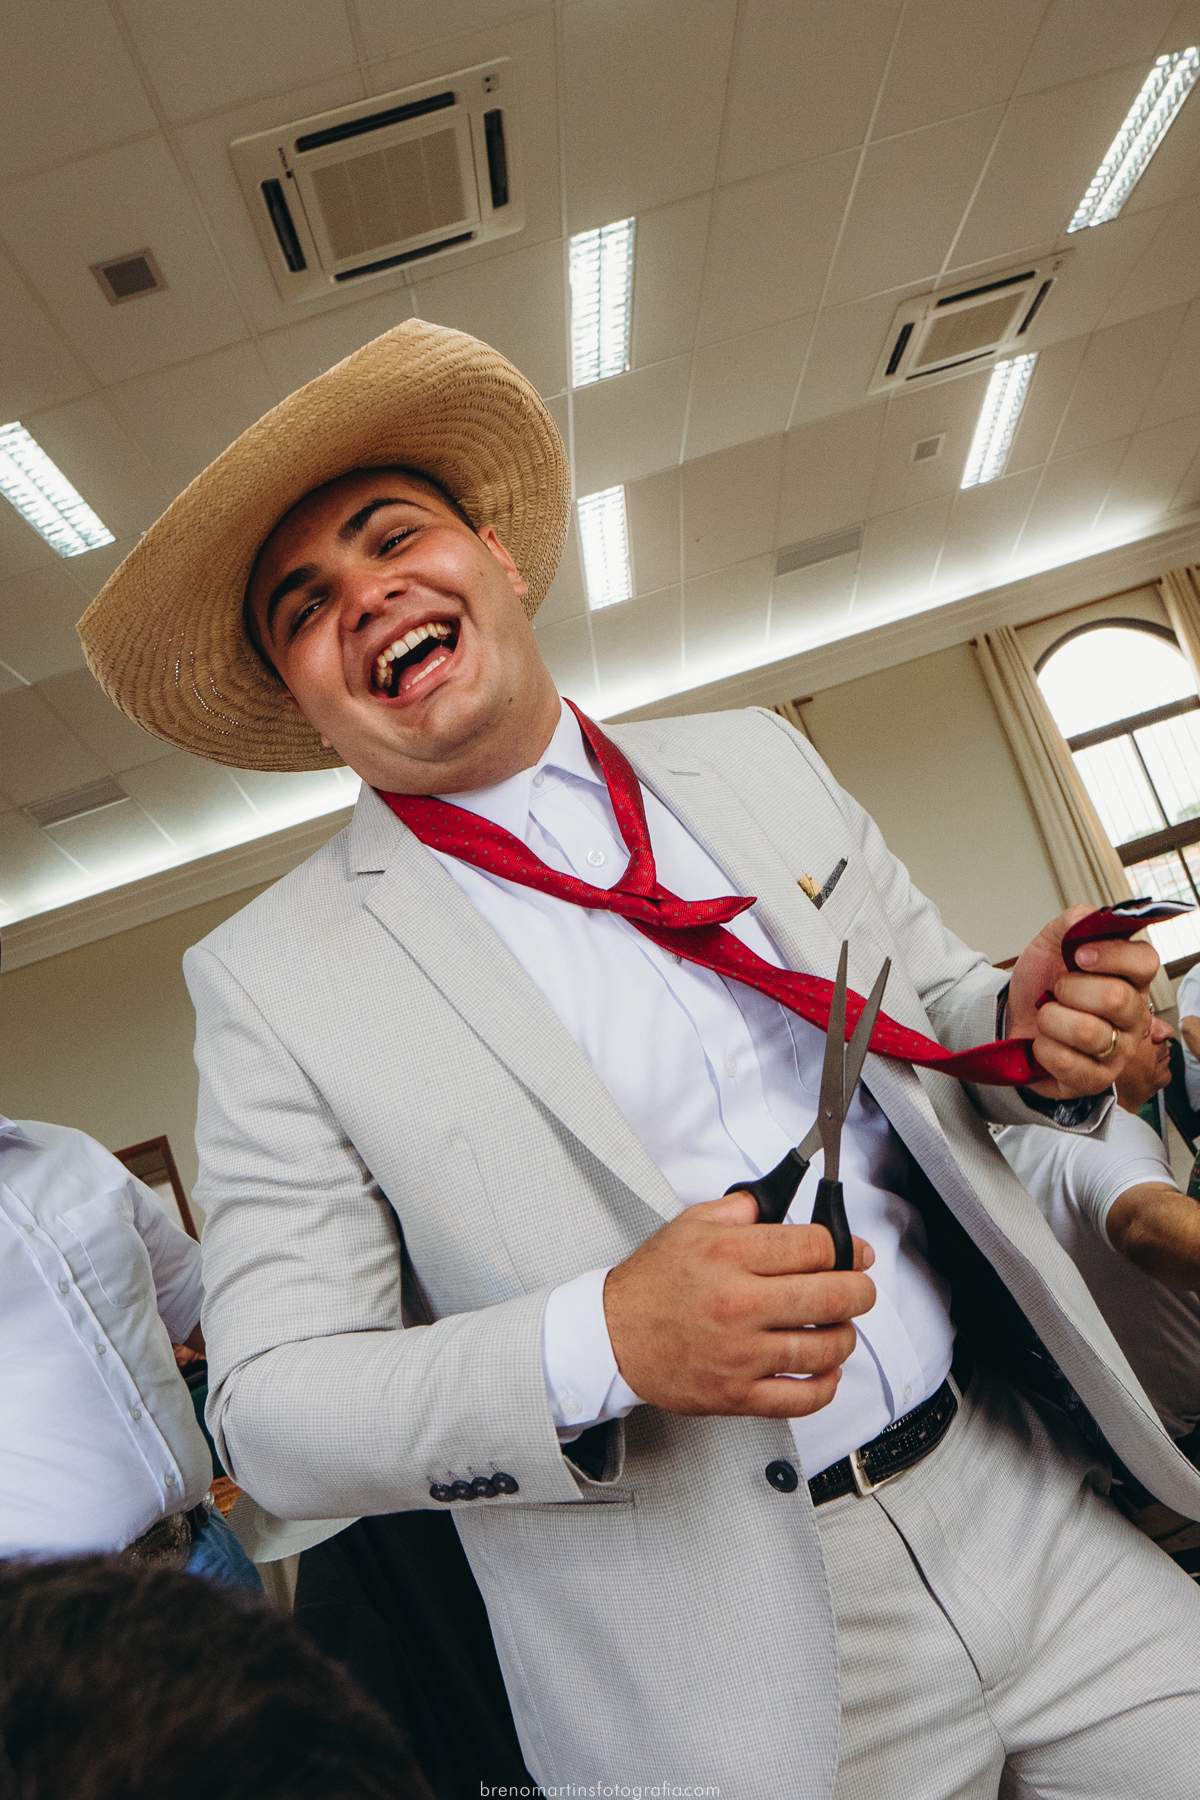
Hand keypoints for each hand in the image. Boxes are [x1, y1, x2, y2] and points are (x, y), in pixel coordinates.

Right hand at [602, 1192, 875, 1417]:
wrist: (611, 1337)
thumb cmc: (651, 1285)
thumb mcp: (689, 1226)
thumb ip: (740, 1209)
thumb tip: (781, 1203)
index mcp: (729, 1256)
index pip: (815, 1247)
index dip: (843, 1247)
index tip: (850, 1252)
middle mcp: (739, 1304)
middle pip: (832, 1296)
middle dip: (860, 1289)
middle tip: (860, 1288)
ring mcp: (741, 1355)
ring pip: (826, 1347)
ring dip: (845, 1336)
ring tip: (840, 1327)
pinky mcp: (737, 1395)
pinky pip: (802, 1398)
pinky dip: (827, 1385)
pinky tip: (826, 1369)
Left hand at [1006, 905, 1156, 1098]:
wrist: (1013, 1019)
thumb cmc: (1041, 985)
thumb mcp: (1051, 944)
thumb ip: (1072, 924)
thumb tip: (1089, 916)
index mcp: (1131, 980)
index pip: (1146, 962)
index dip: (1111, 955)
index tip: (1079, 956)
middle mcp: (1133, 1018)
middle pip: (1115, 998)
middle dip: (1070, 989)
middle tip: (1057, 991)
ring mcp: (1118, 1052)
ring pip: (1086, 1032)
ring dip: (1051, 1019)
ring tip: (1048, 1018)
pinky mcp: (1095, 1080)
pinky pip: (1066, 1062)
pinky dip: (1042, 1047)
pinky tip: (1045, 1043)